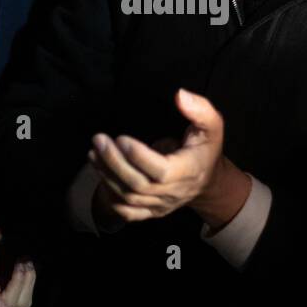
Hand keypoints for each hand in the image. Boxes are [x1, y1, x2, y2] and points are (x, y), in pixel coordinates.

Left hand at [87, 89, 250, 229]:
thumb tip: (180, 95)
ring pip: (129, 198)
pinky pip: (127, 212)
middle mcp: (174, 192)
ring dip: (107, 175)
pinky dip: (109, 196)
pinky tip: (100, 173)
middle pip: (139, 185)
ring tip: (93, 152)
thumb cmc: (206, 149)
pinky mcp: (151, 211)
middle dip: (114, 163)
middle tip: (99, 141)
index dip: (139, 157)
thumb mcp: (212, 126)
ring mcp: (162, 205)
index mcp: (189, 171)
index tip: (121, 138)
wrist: (208, 182)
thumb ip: (200, 109)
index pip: (161, 171)